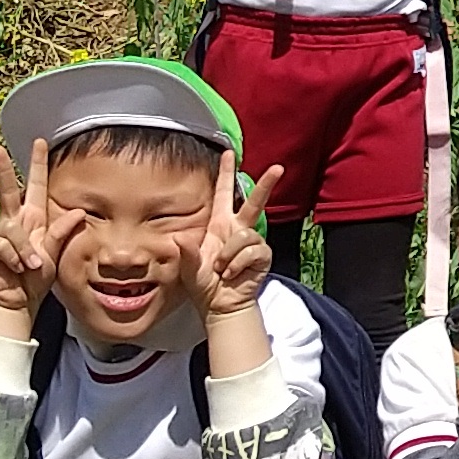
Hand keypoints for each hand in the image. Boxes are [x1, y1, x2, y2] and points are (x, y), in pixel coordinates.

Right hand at [0, 139, 86, 322]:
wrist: (18, 301)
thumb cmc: (36, 277)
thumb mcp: (54, 253)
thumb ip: (62, 233)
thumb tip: (79, 212)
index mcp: (32, 218)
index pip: (35, 186)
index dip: (37, 165)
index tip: (39, 142)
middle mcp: (12, 221)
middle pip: (7, 189)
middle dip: (3, 169)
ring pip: (11, 229)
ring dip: (25, 249)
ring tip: (33, 266)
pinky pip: (2, 245)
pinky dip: (15, 258)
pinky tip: (19, 268)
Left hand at [185, 151, 286, 316]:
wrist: (220, 305)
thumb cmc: (203, 284)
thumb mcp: (189, 267)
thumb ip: (187, 252)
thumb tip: (181, 237)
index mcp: (219, 225)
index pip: (224, 194)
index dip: (226, 174)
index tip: (229, 153)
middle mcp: (237, 230)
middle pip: (254, 202)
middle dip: (266, 184)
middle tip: (278, 168)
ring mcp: (251, 243)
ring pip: (246, 233)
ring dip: (230, 253)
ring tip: (223, 269)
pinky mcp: (261, 256)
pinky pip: (252, 250)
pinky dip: (238, 263)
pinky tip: (232, 273)